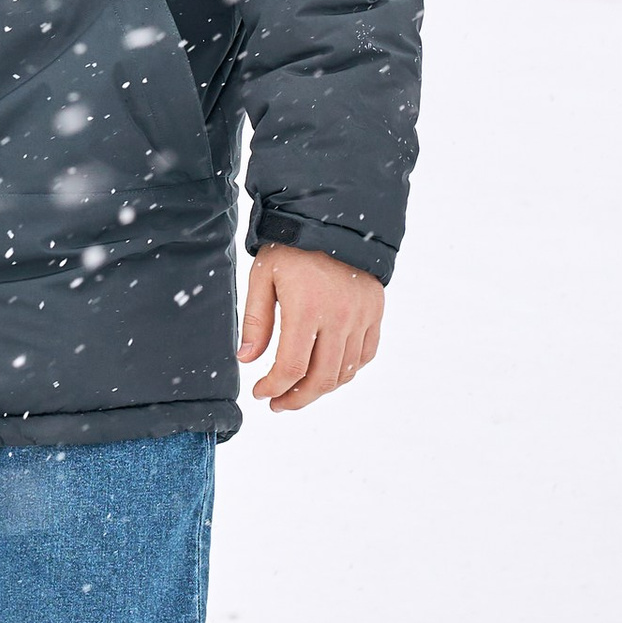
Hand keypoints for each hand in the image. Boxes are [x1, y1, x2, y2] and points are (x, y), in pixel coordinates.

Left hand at [238, 244, 384, 410]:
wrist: (333, 218)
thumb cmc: (292, 247)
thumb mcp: (263, 276)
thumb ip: (255, 320)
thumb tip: (246, 359)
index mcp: (306, 309)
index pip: (292, 368)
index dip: (273, 388)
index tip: (259, 393)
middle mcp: (339, 317)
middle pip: (322, 379)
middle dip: (297, 399)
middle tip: (278, 404)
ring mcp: (361, 316)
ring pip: (345, 372)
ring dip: (321, 389)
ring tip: (299, 391)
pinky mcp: (375, 312)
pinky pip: (365, 355)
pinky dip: (347, 371)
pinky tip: (327, 372)